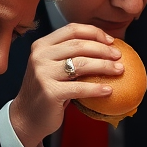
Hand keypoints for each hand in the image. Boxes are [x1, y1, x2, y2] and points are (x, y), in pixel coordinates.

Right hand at [8, 24, 123, 146]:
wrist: (27, 116)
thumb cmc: (47, 89)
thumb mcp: (53, 66)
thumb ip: (69, 54)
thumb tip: (106, 44)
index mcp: (42, 45)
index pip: (72, 30)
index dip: (94, 32)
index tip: (111, 40)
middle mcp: (40, 56)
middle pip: (79, 45)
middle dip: (104, 49)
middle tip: (119, 56)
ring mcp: (43, 73)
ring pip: (81, 64)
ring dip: (105, 66)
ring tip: (119, 70)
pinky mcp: (50, 92)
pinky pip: (79, 87)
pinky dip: (96, 88)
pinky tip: (109, 90)